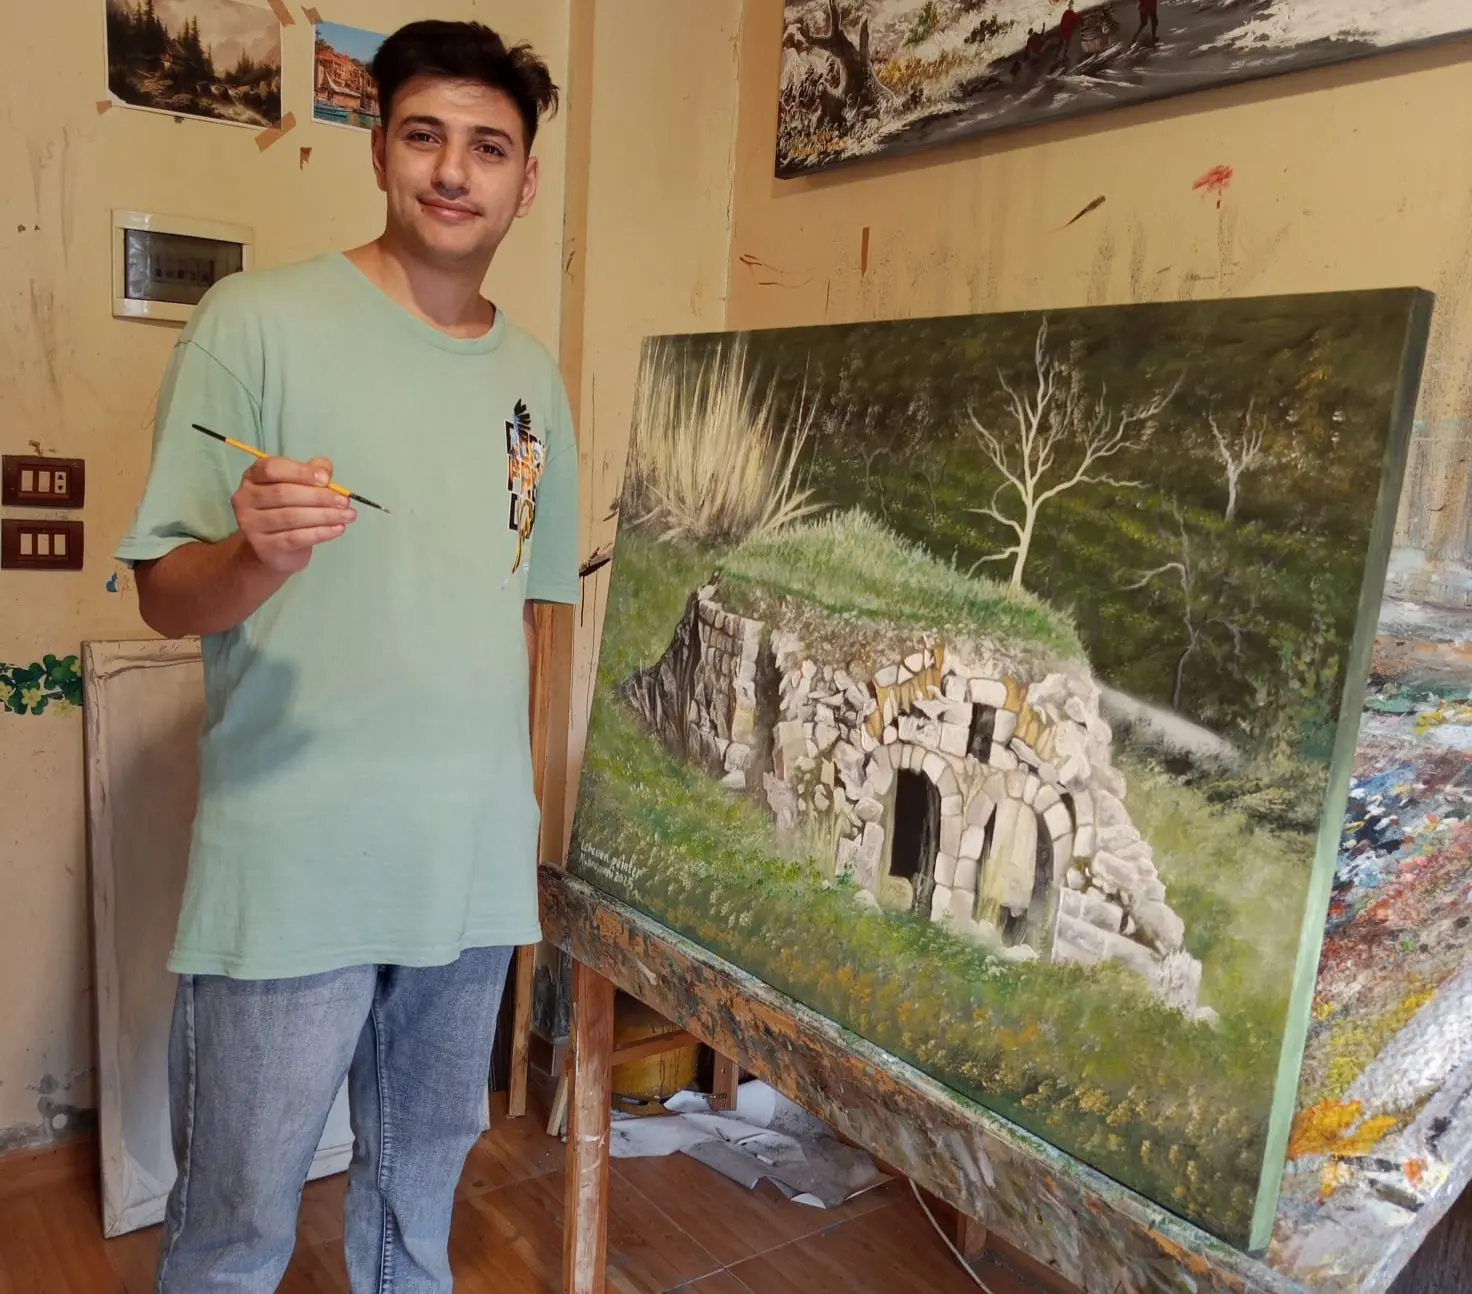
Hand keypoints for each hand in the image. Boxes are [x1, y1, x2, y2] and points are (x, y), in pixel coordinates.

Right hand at [231, 455, 355, 574]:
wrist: (273, 549)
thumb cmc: (287, 510)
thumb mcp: (298, 486)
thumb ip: (311, 472)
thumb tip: (324, 470)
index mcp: (253, 477)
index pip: (272, 468)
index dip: (300, 471)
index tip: (326, 479)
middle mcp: (246, 498)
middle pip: (284, 493)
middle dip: (319, 497)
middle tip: (345, 501)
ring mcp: (251, 524)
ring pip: (292, 517)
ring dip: (325, 515)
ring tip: (348, 515)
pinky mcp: (264, 546)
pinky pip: (295, 538)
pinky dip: (321, 533)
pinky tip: (338, 529)